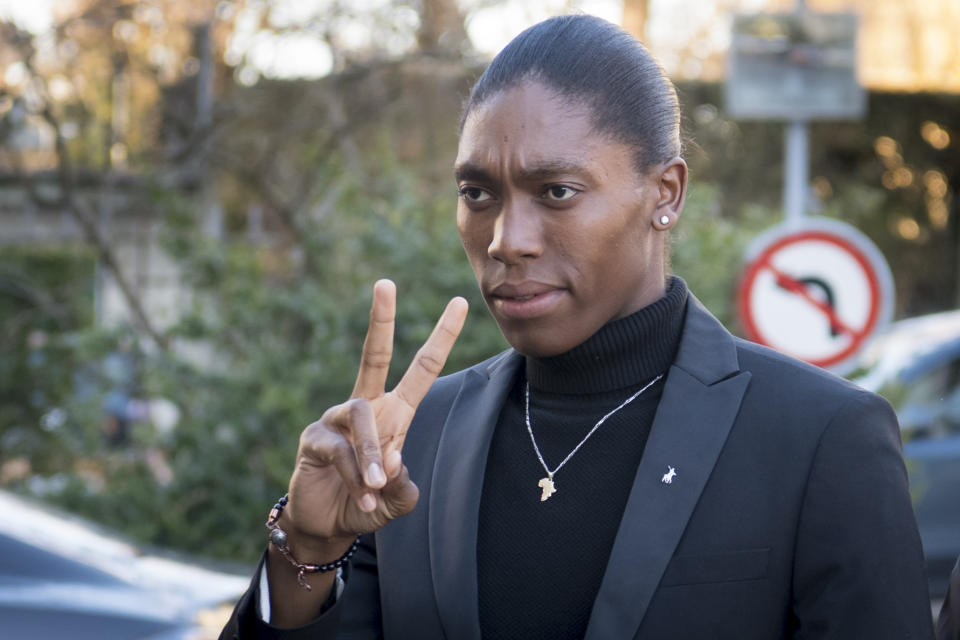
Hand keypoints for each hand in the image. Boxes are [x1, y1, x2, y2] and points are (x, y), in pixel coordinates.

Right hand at [283, 279, 468, 550]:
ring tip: (377, 486)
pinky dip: (355, 474)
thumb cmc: (367, 503)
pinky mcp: (314, 439)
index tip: (459, 302)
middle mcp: (365, 408)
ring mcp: (335, 420)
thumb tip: (394, 465)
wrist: (326, 526)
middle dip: (381, 319)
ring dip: (374, 454)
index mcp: (394, 413)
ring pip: (363, 418)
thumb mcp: (397, 500)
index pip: (421, 368)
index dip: (441, 337)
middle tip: (385, 282)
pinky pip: (340, 449)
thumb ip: (403, 486)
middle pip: (373, 355)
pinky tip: (363, 493)